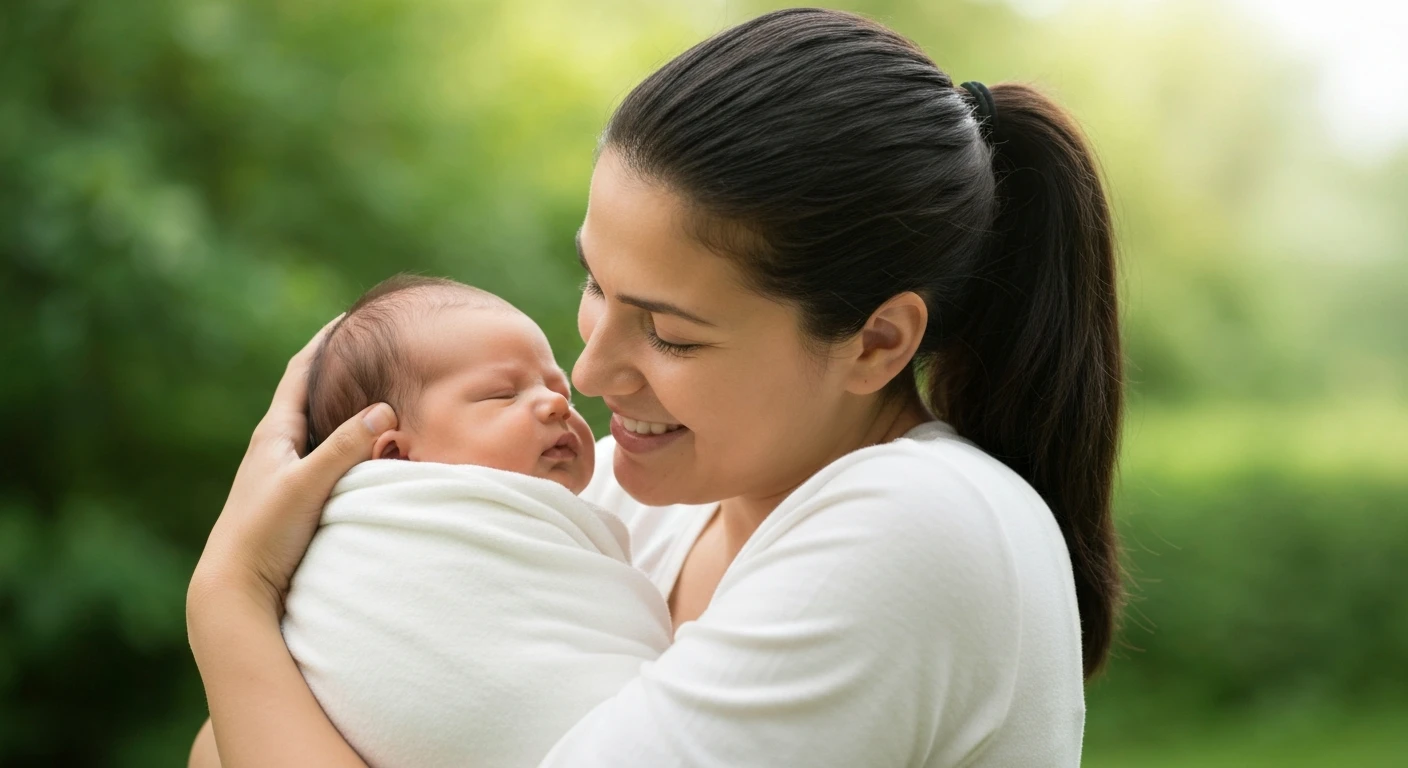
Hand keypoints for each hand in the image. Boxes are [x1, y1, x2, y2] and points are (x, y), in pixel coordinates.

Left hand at [187, 318, 397, 617]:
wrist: (235, 590)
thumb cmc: (264, 533)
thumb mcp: (308, 484)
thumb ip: (346, 446)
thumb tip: (384, 408)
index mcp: (273, 434)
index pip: (300, 371)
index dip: (325, 340)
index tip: (351, 316)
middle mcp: (275, 449)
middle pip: (310, 396)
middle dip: (339, 371)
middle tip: (373, 351)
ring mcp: (283, 475)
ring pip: (319, 429)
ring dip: (345, 410)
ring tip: (379, 395)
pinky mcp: (293, 501)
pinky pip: (325, 458)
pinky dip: (348, 445)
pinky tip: (368, 454)